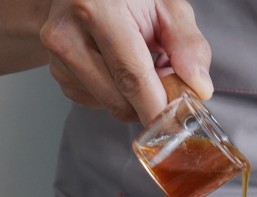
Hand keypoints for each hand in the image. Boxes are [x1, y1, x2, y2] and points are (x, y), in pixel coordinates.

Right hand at [39, 0, 212, 123]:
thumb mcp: (165, 4)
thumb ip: (187, 43)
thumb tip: (198, 88)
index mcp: (97, 8)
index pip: (131, 76)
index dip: (157, 107)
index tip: (178, 125)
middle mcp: (68, 33)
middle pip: (119, 98)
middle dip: (150, 103)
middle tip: (168, 84)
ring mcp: (57, 56)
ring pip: (108, 105)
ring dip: (133, 98)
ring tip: (139, 63)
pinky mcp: (57, 74)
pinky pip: (96, 102)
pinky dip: (115, 93)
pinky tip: (117, 66)